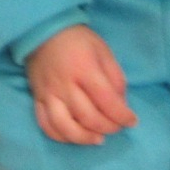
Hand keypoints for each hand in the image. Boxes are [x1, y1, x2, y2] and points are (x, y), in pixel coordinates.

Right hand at [25, 25, 136, 145]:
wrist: (42, 31)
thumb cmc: (78, 40)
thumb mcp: (103, 51)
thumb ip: (115, 78)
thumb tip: (121, 104)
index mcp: (85, 69)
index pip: (107, 101)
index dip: (122, 115)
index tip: (132, 121)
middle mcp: (65, 85)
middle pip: (88, 117)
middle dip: (108, 127)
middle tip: (117, 127)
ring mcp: (49, 94)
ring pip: (65, 127)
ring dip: (84, 138)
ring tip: (98, 139)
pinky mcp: (37, 99)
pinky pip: (46, 125)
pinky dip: (61, 136)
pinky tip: (74, 136)